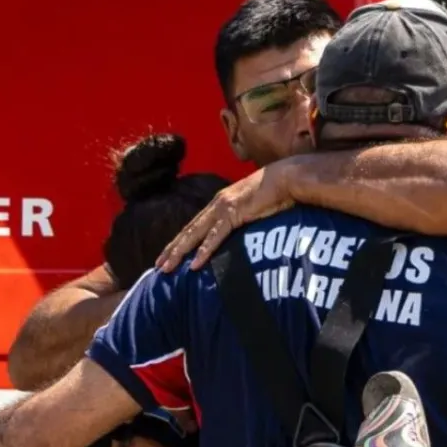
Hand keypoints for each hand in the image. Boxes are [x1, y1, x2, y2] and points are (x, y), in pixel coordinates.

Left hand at [155, 165, 293, 271]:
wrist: (288, 178)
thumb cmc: (276, 193)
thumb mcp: (254, 209)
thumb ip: (244, 220)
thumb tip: (242, 237)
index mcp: (220, 203)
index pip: (195, 225)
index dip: (180, 241)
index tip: (169, 255)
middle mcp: (217, 204)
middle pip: (188, 230)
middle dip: (172, 249)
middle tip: (158, 266)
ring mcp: (223, 207)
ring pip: (195, 234)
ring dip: (179, 252)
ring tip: (166, 268)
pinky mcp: (234, 212)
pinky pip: (216, 235)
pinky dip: (204, 251)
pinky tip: (194, 264)